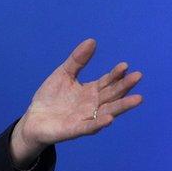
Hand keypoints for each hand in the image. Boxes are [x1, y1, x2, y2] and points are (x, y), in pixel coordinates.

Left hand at [10, 39, 142, 166]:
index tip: (125, 65)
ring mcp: (86, 118)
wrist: (33, 118)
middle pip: (112, 95)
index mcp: (91, 91)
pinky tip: (109, 119)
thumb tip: (92, 40)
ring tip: (137, 98)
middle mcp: (93, 105)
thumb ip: (77, 60)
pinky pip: (89, 126)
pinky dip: (99, 123)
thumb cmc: (51, 97)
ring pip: (107, 111)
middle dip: (124, 86)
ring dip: (122, 106)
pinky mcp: (75, 129)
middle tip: (138, 76)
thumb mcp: (64, 74)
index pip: (107, 82)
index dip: (116, 74)